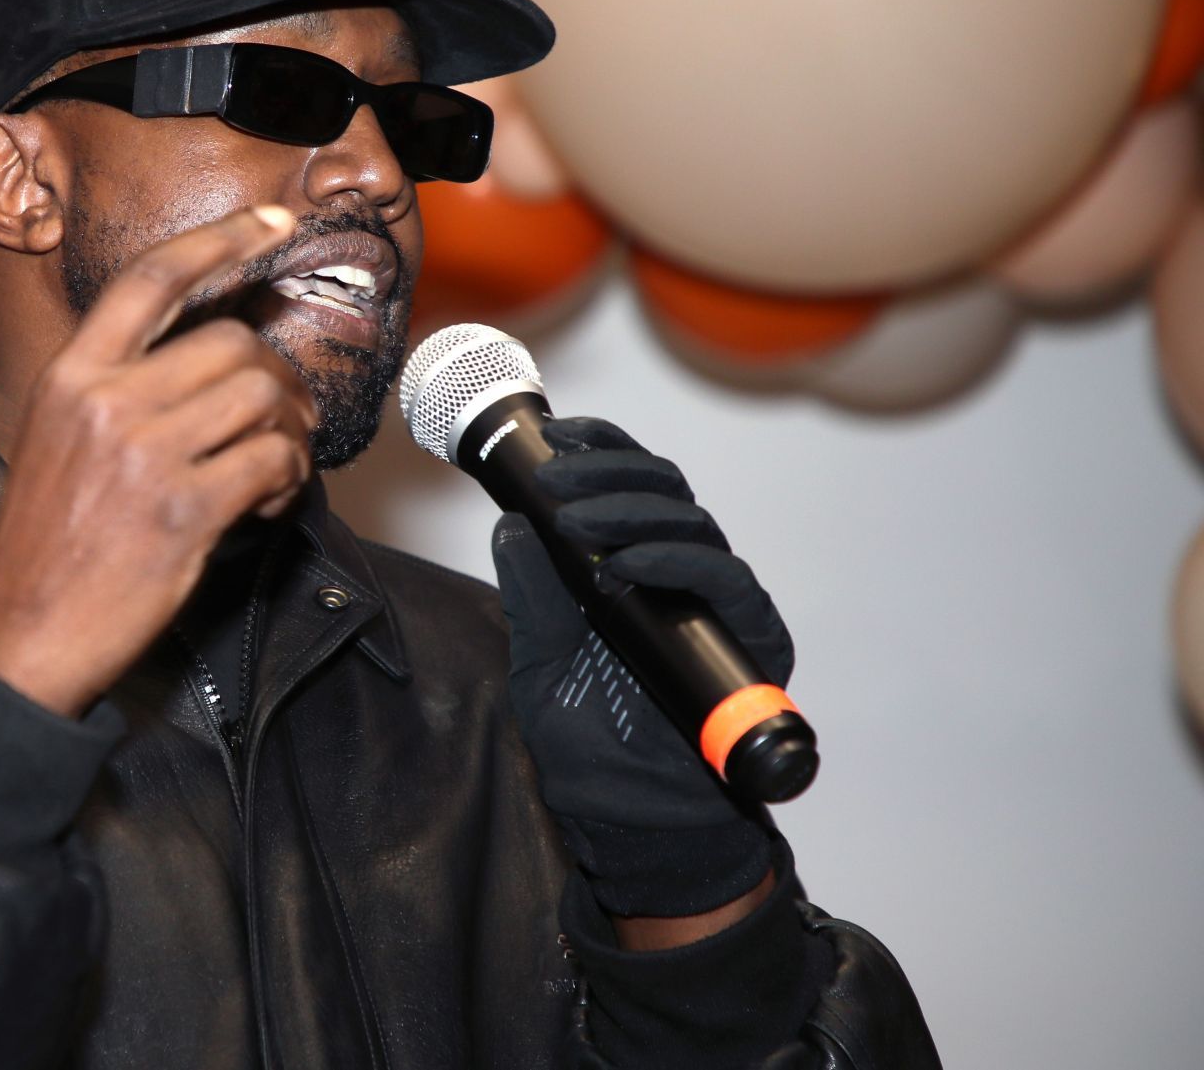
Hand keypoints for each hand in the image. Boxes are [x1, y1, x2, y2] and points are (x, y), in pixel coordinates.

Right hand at [0, 206, 315, 717]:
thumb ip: (119, 388)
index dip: (222, 240)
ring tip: (272, 467)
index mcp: (70, 374)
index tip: (274, 225)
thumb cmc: (47, 544)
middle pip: (231, 342)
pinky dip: (287, 480)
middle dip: (275, 378)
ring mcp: (144, 454)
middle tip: (281, 420)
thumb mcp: (59, 439)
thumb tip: (211, 358)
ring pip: (261, 395)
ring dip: (287, 430)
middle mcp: (105, 400)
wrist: (23, 632)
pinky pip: (271, 461)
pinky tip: (266, 503)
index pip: (152, 278)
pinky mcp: (183, 510)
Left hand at [491, 417, 793, 920]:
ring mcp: (720, 606)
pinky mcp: (751, 639)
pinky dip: (673, 560)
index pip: (633, 486)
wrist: (640, 827)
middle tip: (556, 476)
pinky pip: (723, 579)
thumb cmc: (594, 753)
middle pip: (664, 491)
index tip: (560, 433)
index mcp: (639, 571)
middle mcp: (685, 579)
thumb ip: (533, 599)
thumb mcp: (542, 666)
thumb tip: (509, 524)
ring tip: (578, 518)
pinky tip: (624, 562)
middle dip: (607, 471)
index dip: (604, 449)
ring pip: (692, 522)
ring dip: (629, 508)